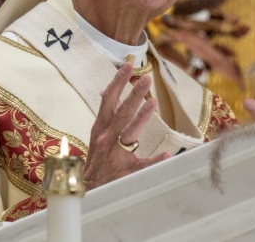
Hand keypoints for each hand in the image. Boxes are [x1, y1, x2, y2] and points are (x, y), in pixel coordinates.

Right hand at [83, 63, 170, 189]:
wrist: (87, 189)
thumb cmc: (96, 159)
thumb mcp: (97, 133)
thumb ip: (105, 113)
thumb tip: (106, 90)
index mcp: (100, 128)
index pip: (108, 100)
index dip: (118, 82)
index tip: (128, 65)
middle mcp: (105, 138)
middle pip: (120, 112)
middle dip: (133, 94)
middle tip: (146, 78)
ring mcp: (114, 155)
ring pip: (128, 133)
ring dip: (141, 117)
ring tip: (153, 102)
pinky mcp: (124, 172)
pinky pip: (141, 165)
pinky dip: (154, 160)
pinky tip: (167, 154)